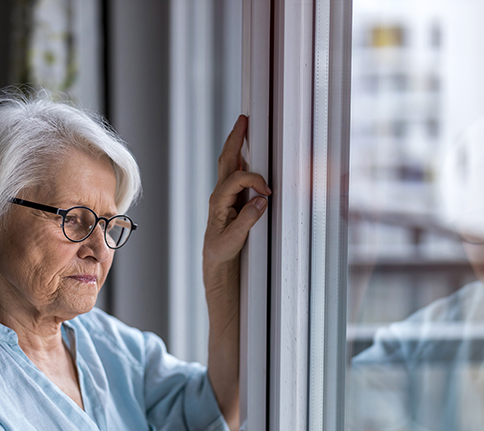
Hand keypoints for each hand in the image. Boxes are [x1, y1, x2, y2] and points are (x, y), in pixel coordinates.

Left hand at [203, 115, 270, 278]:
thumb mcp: (234, 239)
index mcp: (218, 201)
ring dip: (237, 144)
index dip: (255, 180)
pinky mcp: (231, 197)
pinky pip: (236, 172)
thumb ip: (248, 221)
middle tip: (243, 120)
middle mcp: (220, 194)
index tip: (268, 192)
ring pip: (230, 162)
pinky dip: (242, 158)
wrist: (216, 258)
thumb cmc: (221, 250)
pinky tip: (248, 151)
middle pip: (227, 159)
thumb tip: (261, 201)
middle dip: (235, 138)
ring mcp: (225, 194)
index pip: (237, 178)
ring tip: (244, 127)